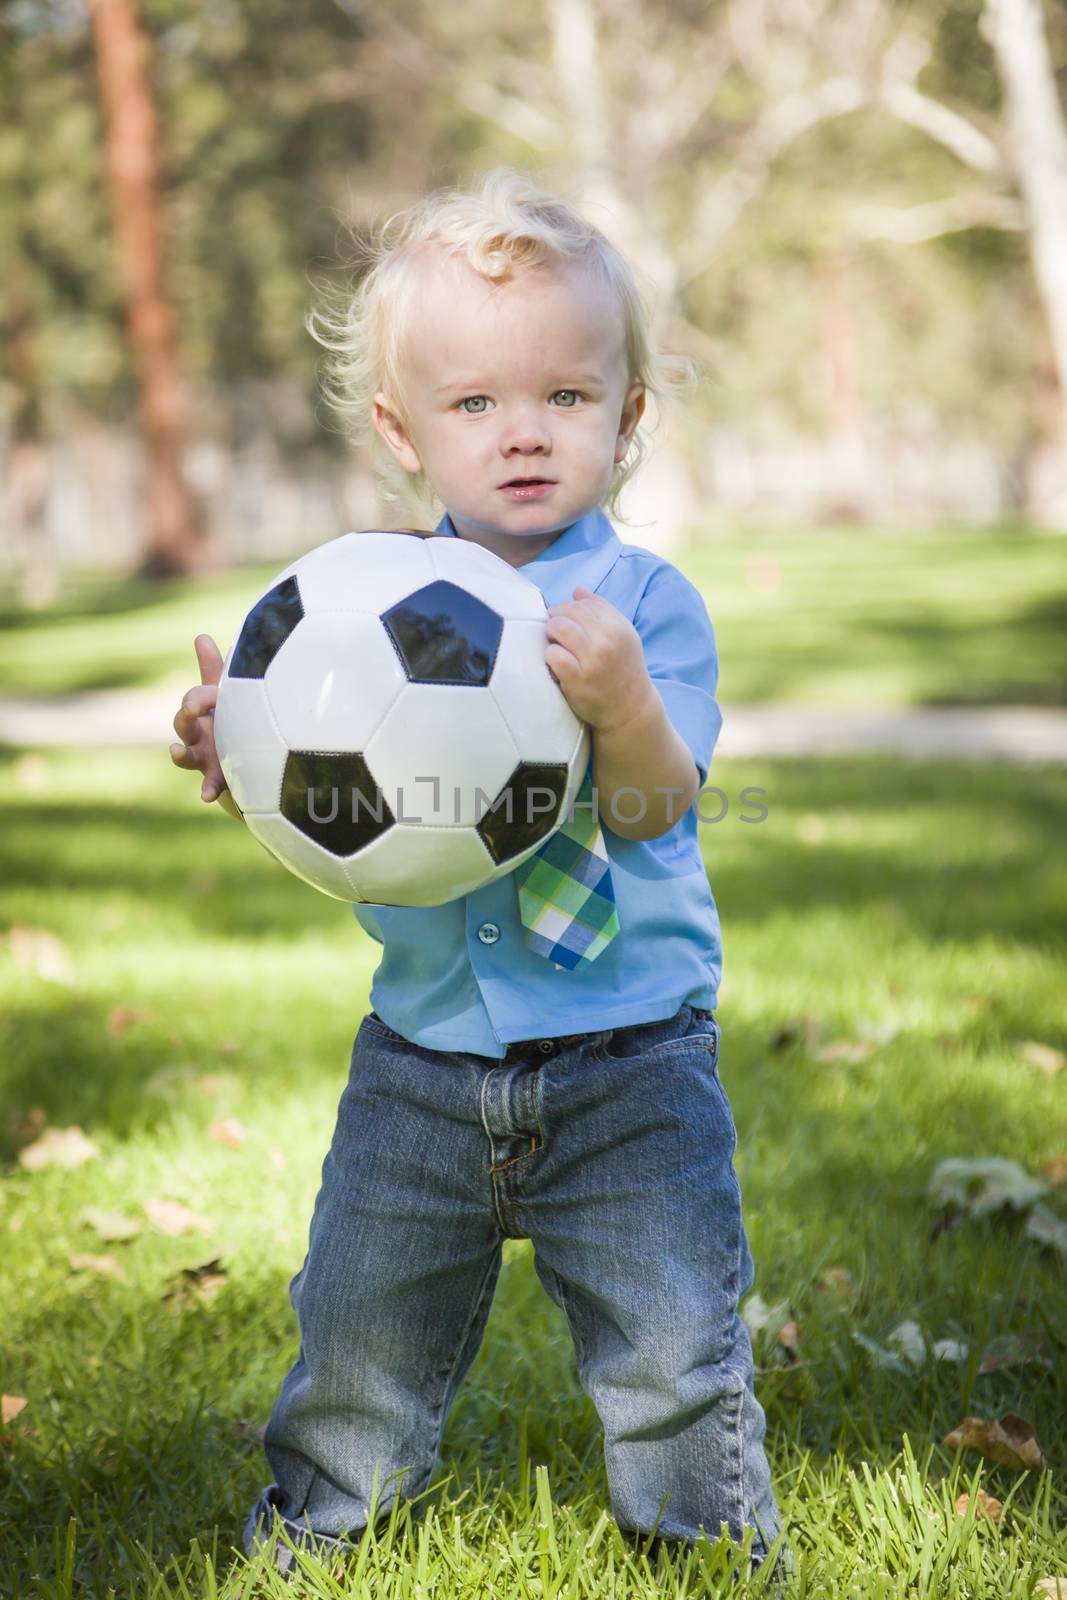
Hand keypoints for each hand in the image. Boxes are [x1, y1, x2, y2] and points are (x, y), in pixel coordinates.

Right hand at [169, 634, 228, 803]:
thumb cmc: (232, 720)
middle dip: (186, 714)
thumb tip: (201, 636)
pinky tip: (207, 796)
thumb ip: (214, 669)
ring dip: (180, 753)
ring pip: (185, 755)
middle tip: (192, 708)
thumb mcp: (224, 695)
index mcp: (201, 712)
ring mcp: (204, 758)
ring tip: (175, 750)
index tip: (214, 694)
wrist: (244, 758)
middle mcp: (197, 735)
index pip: (193, 700)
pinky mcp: (217, 778)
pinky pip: (210, 786)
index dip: (200, 697)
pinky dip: (207, 790)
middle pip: (182, 723)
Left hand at [545, 585, 654, 733]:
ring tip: (554, 643)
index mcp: (618, 627)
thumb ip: (602, 611)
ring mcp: (592, 660)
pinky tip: (556, 662)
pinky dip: (549, 655)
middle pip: (568, 612)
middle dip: (557, 618)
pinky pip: (553, 654)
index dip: (569, 608)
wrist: (630, 709)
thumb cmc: (623, 669)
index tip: (565, 619)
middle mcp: (607, 641)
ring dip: (551, 633)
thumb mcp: (623, 636)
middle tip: (555, 631)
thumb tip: (577, 590)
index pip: (584, 603)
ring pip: (558, 627)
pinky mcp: (577, 679)